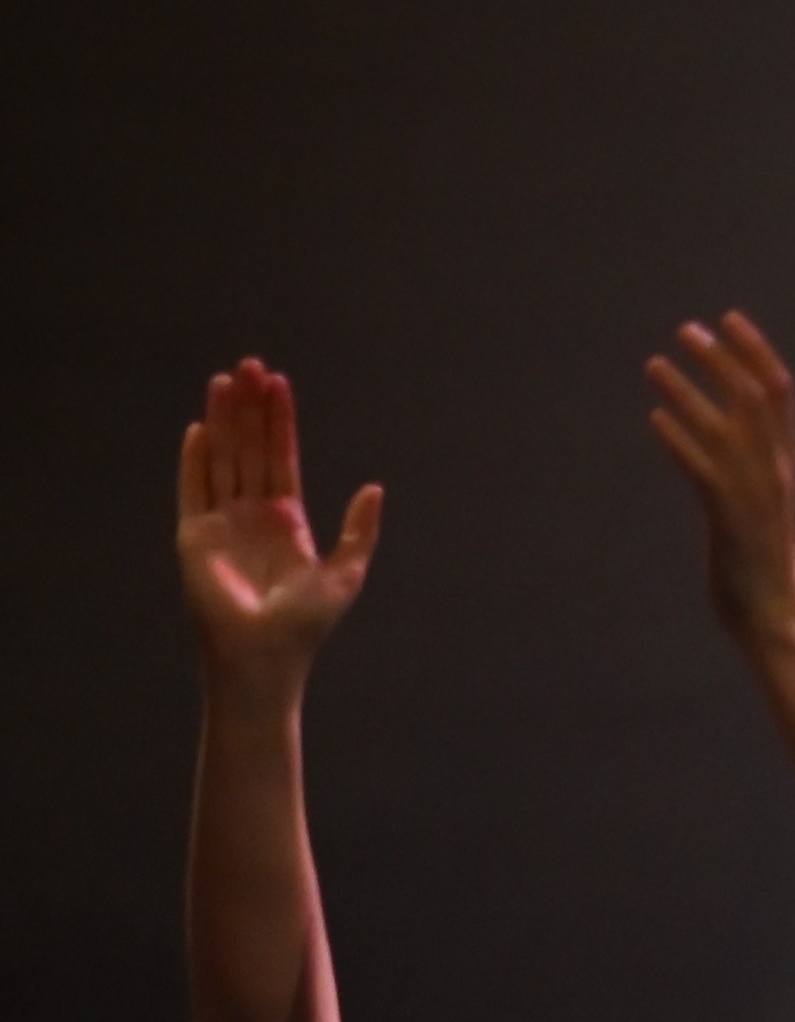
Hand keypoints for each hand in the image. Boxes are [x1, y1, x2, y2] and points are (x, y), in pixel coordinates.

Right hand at [173, 361, 383, 687]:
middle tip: (251, 365)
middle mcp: (252, 514)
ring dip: (224, 420)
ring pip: (223, 459)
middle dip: (250, 408)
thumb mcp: (346, 573)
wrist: (265, 655)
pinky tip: (200, 430)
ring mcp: (221, 522)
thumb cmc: (306, 624)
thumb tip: (374, 488)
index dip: (279, 421)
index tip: (279, 383)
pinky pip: (193, 490)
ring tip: (224, 381)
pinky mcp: (195, 536)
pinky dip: (195, 460)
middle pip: (250, 448)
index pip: (281, 457)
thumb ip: (360, 530)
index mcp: (287, 520)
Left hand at [639, 312, 794, 639]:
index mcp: (783, 464)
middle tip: (687, 329)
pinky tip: (654, 420)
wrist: (776, 614)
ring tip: (654, 364)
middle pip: (754, 398)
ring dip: (687, 391)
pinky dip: (679, 441)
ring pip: (723, 428)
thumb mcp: (760, 503)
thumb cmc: (761, 561)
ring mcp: (753, 493)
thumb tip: (723, 433)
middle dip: (722, 358)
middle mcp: (773, 471)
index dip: (757, 352)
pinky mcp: (728, 517)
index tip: (730, 319)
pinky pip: (702, 471)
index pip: (780, 394)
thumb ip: (747, 466)